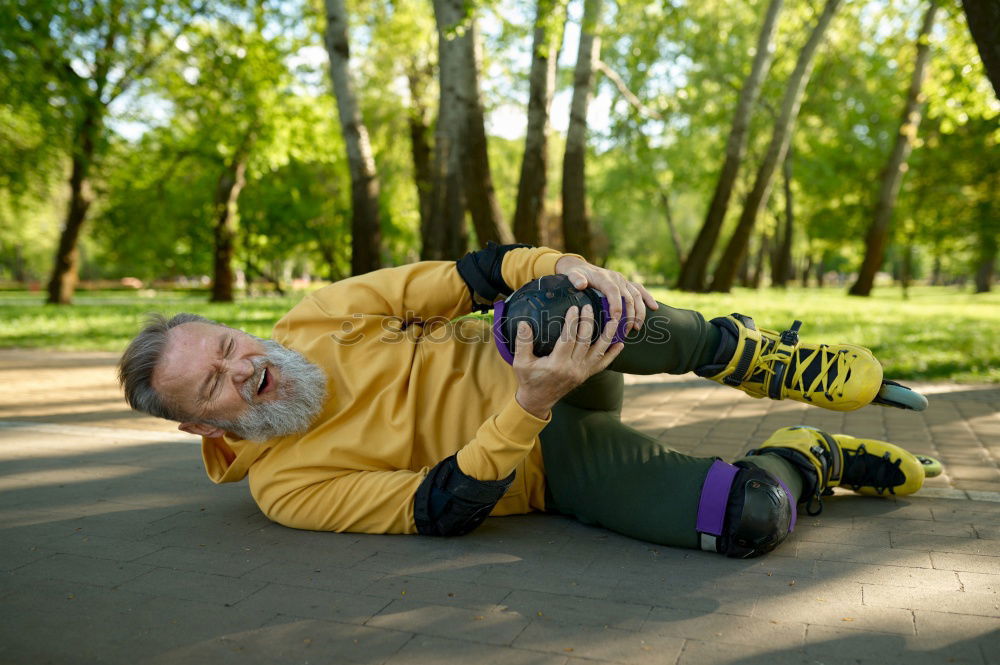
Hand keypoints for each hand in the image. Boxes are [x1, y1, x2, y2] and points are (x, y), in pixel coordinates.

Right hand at [512, 304, 623, 418]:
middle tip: (588, 307)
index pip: (568, 339)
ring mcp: (582, 372)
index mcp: (557, 364)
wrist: (538, 401)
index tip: (574, 308)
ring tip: (614, 320)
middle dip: (588, 322)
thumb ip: (522, 343)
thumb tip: (524, 323)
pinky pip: (602, 364)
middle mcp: (572, 368)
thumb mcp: (520, 362)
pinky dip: (612, 355)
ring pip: (599, 351)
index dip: (572, 323)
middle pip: (585, 342)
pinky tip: (620, 344)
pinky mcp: (586, 375)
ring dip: (608, 335)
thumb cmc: (529, 379)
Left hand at [555, 256, 658, 333]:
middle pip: (628, 297)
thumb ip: (575, 279)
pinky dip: (648, 298)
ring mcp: (623, 281)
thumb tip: (582, 284)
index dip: (616, 305)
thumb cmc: (576, 275)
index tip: (615, 319)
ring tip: (637, 326)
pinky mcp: (626, 283)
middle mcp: (617, 278)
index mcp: (605, 278)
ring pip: (636, 295)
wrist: (580, 267)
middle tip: (626, 331)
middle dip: (629, 315)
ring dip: (639, 311)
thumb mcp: (572, 275)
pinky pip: (640, 290)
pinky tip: (654, 308)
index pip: (614, 292)